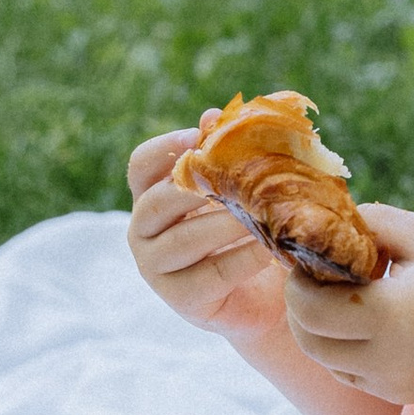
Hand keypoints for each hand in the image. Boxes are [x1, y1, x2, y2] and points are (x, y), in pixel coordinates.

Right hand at [126, 118, 286, 343]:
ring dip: (224, 224)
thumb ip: (229, 155)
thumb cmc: (253, 232)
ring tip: (260, 212)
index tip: (199, 137)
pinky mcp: (181, 299)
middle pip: (155, 201)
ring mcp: (156, 267)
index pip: (142, 165)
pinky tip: (268, 247)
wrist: (271, 297)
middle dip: (196, 187)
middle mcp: (144, 230)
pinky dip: (241, 259)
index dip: (166, 148)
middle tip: (237, 177)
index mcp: (154, 195)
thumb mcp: (244, 190)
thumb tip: (214, 115)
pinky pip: (210, 274)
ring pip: (182, 240)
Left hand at [278, 205, 413, 407]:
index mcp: (392, 315)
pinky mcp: (402, 395)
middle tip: (321, 276)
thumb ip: (369, 223)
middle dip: (303, 306)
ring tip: (356, 295)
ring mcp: (394, 384)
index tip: (313, 258)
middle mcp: (388, 360)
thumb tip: (322, 224)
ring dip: (324, 329)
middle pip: (309, 341)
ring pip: (327, 361)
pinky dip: (349, 348)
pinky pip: (353, 373)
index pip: (309, 309)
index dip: (298, 282)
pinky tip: (376, 319)